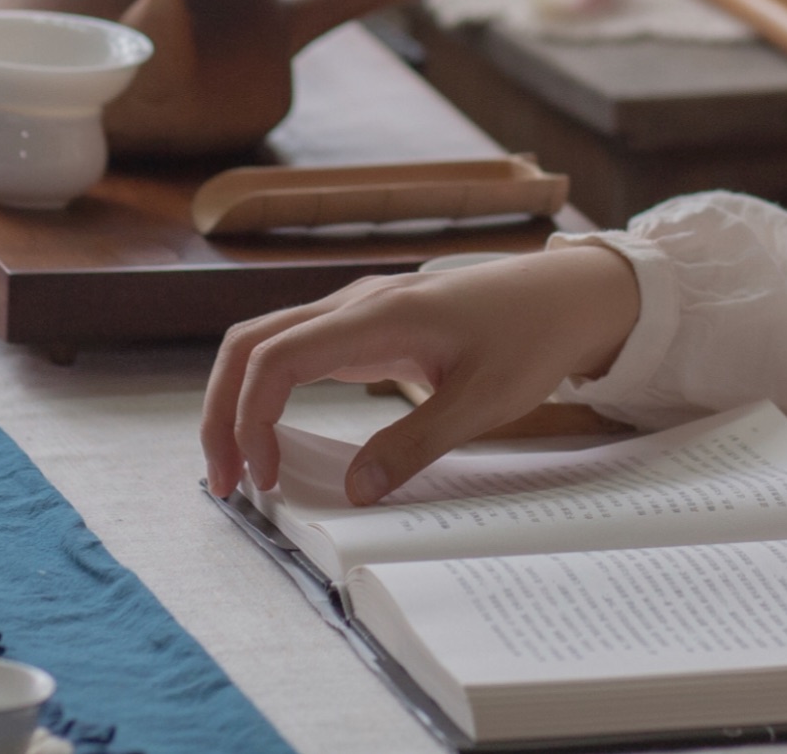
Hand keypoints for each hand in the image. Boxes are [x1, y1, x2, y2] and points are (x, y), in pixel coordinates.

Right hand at [200, 246, 639, 504]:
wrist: (565, 295)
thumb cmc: (532, 338)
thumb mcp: (485, 402)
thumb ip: (417, 444)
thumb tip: (356, 491)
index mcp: (377, 316)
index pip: (277, 358)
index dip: (252, 419)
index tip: (265, 479)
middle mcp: (353, 304)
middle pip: (248, 345)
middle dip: (221, 413)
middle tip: (225, 483)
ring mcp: (354, 310)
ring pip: (263, 343)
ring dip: (237, 400)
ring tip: (238, 466)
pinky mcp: (364, 326)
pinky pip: (292, 351)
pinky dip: (265, 391)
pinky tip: (272, 435)